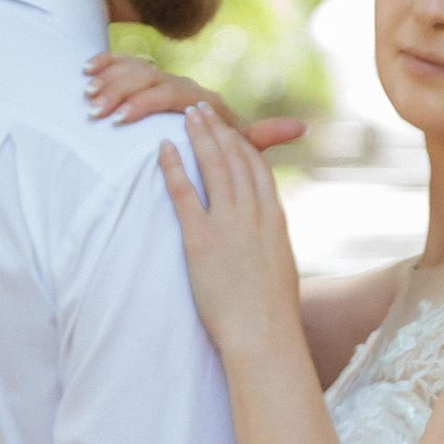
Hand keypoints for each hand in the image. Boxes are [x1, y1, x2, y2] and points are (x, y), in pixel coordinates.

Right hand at [84, 56, 305, 151]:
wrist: (204, 128)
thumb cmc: (221, 142)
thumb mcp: (239, 142)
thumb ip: (261, 136)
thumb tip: (303, 127)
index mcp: (199, 98)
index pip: (171, 93)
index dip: (144, 105)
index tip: (122, 121)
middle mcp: (179, 83)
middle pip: (147, 78)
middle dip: (120, 95)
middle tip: (97, 115)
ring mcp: (158, 78)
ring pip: (132, 70)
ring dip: (109, 82)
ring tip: (88, 101)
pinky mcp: (139, 77)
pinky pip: (121, 62)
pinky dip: (104, 64)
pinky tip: (86, 73)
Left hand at [155, 99, 304, 356]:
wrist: (264, 334)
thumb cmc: (272, 311)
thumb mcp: (280, 266)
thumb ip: (272, 244)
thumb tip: (270, 238)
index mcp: (274, 218)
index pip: (257, 168)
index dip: (241, 143)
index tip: (230, 127)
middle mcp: (253, 213)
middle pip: (234, 158)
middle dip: (218, 130)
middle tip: (202, 109)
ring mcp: (228, 224)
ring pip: (213, 167)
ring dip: (198, 137)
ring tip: (186, 116)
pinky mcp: (201, 240)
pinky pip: (184, 193)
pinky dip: (173, 167)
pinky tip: (163, 149)